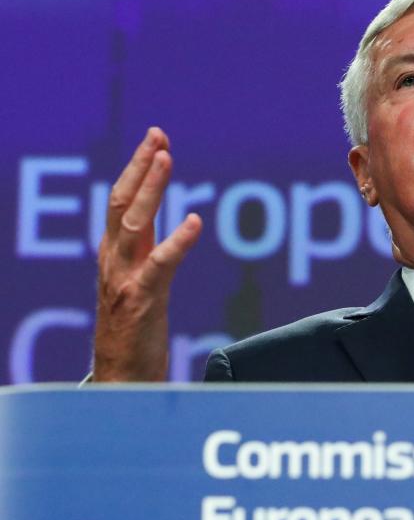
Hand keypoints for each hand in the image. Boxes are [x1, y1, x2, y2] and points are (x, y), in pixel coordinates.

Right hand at [92, 128, 202, 380]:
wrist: (120, 383)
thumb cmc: (134, 336)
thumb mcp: (140, 286)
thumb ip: (148, 255)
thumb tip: (168, 227)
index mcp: (114, 257)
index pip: (122, 203)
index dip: (137, 170)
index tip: (156, 141)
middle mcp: (113, 263)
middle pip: (122, 204)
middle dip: (141, 167)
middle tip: (158, 136)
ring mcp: (123, 281)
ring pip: (134, 224)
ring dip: (150, 188)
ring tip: (166, 158)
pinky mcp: (141, 302)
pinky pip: (159, 265)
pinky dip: (177, 241)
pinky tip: (194, 221)